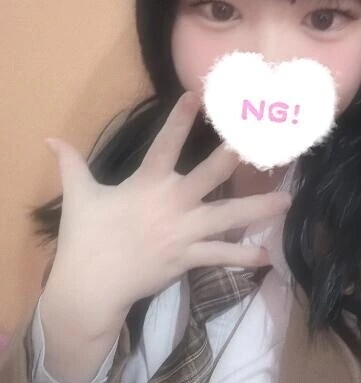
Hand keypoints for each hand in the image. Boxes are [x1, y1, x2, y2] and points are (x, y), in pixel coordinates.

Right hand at [43, 91, 291, 321]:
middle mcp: (171, 204)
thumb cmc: (85, 237)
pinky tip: (269, 256)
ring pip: (227, 218)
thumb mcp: (78, 196)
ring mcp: (183, 233)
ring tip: (288, 200)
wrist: (91, 287)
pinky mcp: (188, 258)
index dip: (179, 120)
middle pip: (208, 177)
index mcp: (146, 184)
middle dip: (234, 159)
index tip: (196, 95)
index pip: (164, 145)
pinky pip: (221, 256)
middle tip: (260, 144)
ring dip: (259, 209)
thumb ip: (71, 164)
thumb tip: (49, 139)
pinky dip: (244, 257)